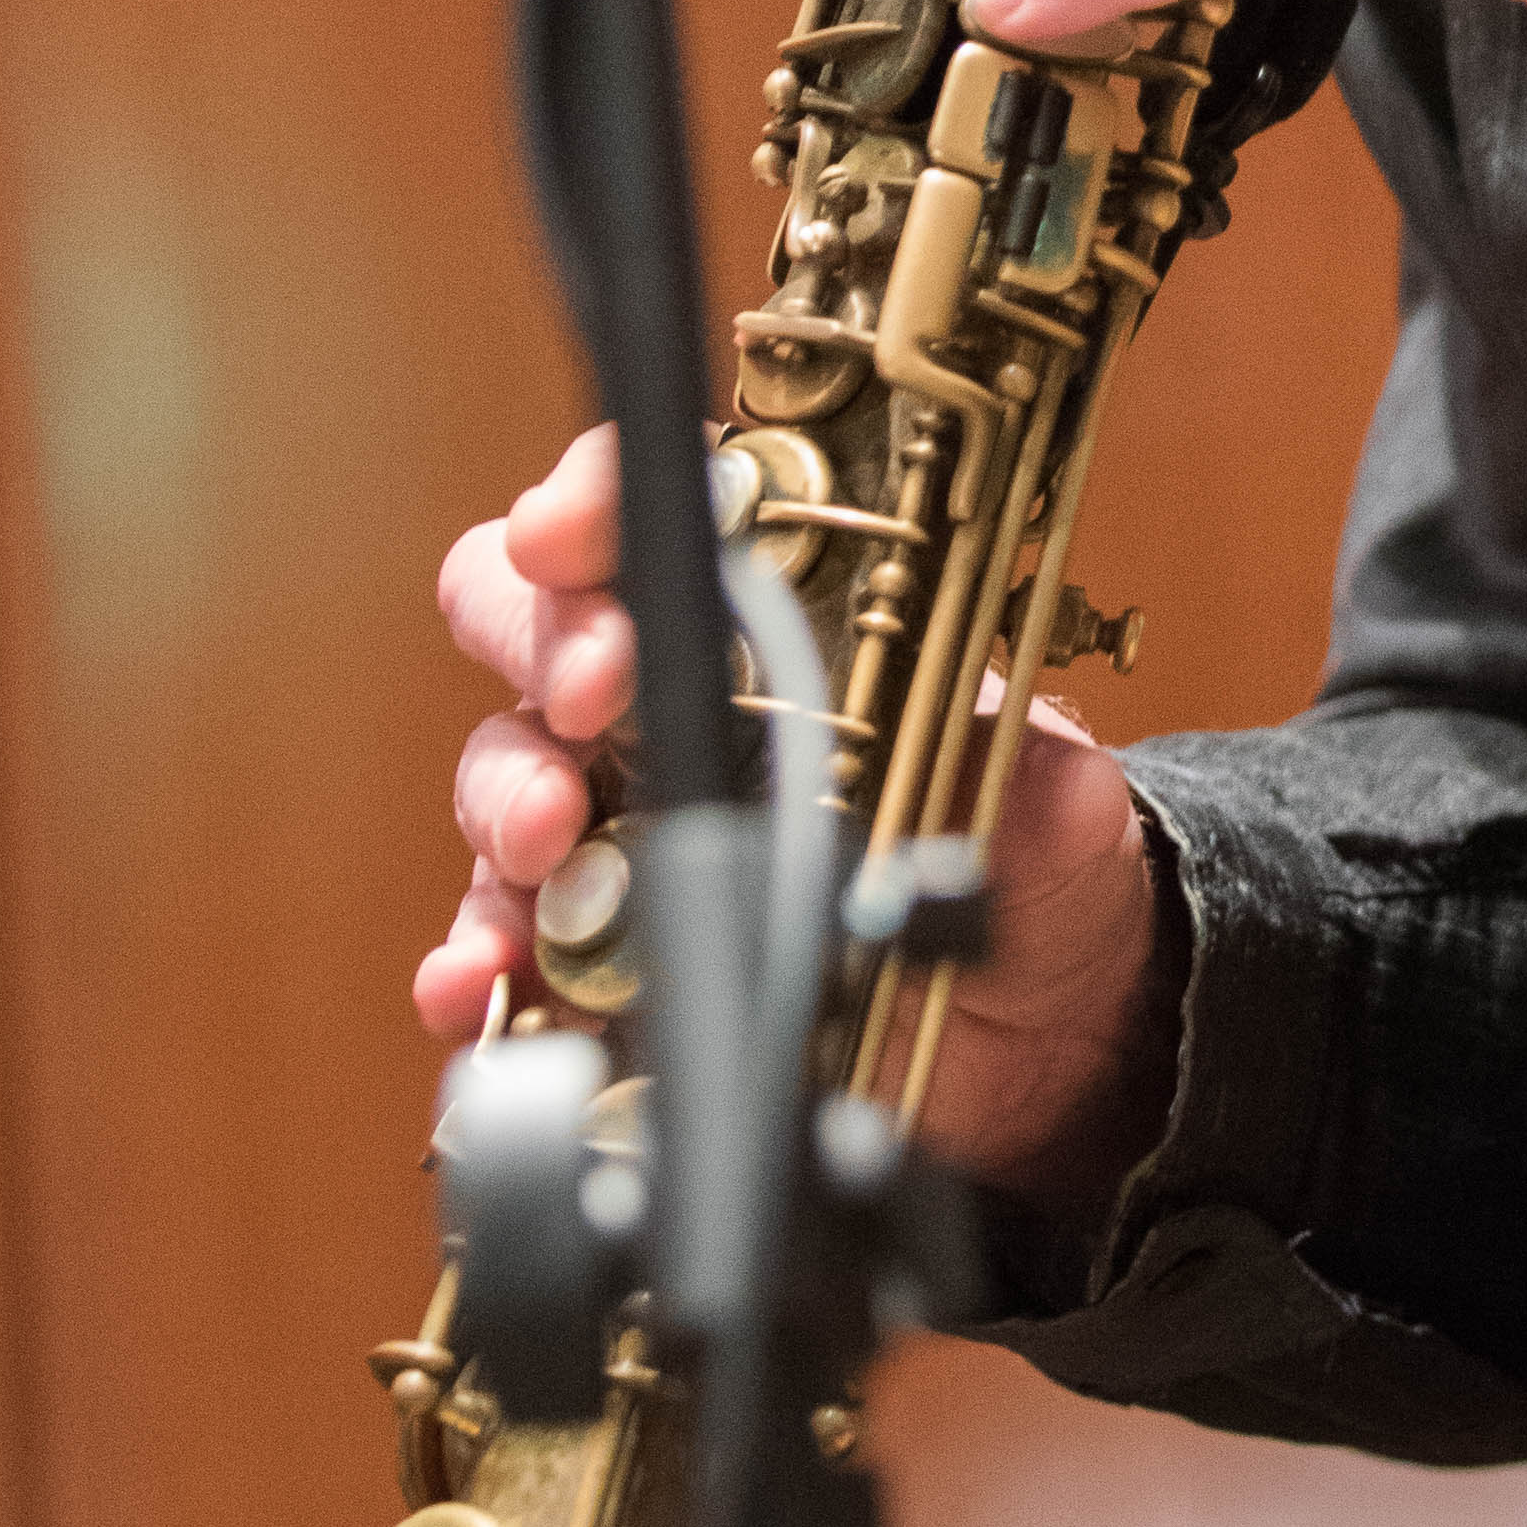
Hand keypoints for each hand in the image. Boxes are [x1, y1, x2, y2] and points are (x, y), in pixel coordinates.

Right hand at [424, 425, 1174, 1228]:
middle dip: (545, 639)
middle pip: (535, 618)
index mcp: (782, 625)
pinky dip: (468, 960)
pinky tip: (476, 983)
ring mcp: (622, 827)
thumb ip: (1037, 782)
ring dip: (504, 795)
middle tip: (596, 696)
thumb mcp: (1058, 809)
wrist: (1033, 1027)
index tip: (572, 533)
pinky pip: (498, 941)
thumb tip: (1022, 781)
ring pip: (500, 770)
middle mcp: (678, 707)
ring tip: (549, 840)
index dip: (599, 499)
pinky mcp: (596, 955)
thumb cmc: (1030, 869)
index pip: (668, 515)